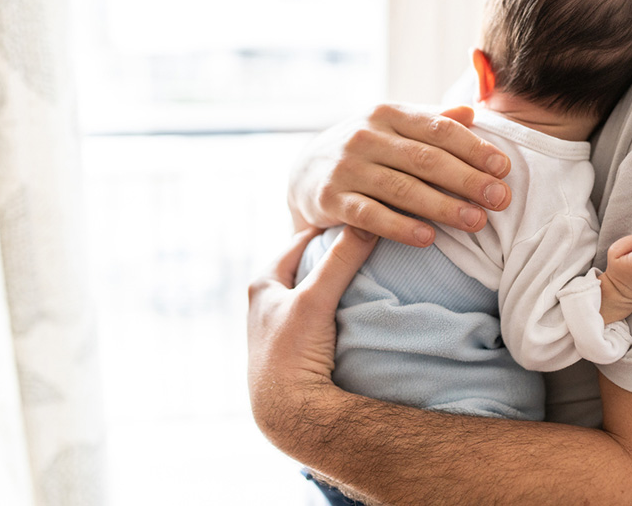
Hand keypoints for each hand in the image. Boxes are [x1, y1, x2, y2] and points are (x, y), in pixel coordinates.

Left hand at [247, 226, 377, 443]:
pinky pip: (321, 314)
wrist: (288, 413)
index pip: (300, 241)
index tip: (359, 218)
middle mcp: (267, 302)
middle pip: (308, 264)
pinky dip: (337, 306)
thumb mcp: (315, 300)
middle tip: (368, 242)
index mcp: (263, 284)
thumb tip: (367, 223)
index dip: (329, 228)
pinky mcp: (295, 347)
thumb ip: (340, 261)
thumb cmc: (291, 353)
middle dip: (335, 254)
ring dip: (337, 282)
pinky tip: (356, 307)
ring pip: (315, 291)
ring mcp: (281, 325)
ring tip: (367, 271)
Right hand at [288, 103, 511, 246]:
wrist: (305, 173)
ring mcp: (346, 167)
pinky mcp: (330, 199)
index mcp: (388, 114)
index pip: (439, 129)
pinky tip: (428, 238)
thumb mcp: (393, 128)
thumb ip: (432, 121)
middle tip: (501, 199)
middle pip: (425, 159)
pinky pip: (369, 215)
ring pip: (401, 188)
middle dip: (467, 179)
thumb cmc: (366, 151)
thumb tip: (472, 111)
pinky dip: (399, 227)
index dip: (474, 149)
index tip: (504, 168)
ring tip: (476, 222)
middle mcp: (365, 136)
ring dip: (442, 206)